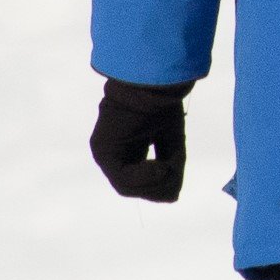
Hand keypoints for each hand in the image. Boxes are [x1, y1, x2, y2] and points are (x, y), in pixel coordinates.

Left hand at [90, 78, 196, 201]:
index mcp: (128, 144)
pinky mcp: (104, 150)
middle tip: (175, 176)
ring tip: (170, 169)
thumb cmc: (162, 102)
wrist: (151, 80)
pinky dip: (144, 178)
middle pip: (132, 186)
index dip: (158, 185)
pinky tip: (161, 167)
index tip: (176, 179)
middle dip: (156, 188)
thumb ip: (170, 169)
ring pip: (126, 186)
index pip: (139, 178)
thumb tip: (171, 199)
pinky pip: (123, 178)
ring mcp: (105, 152)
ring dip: (152, 184)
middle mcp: (112, 151)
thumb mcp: (172, 141)